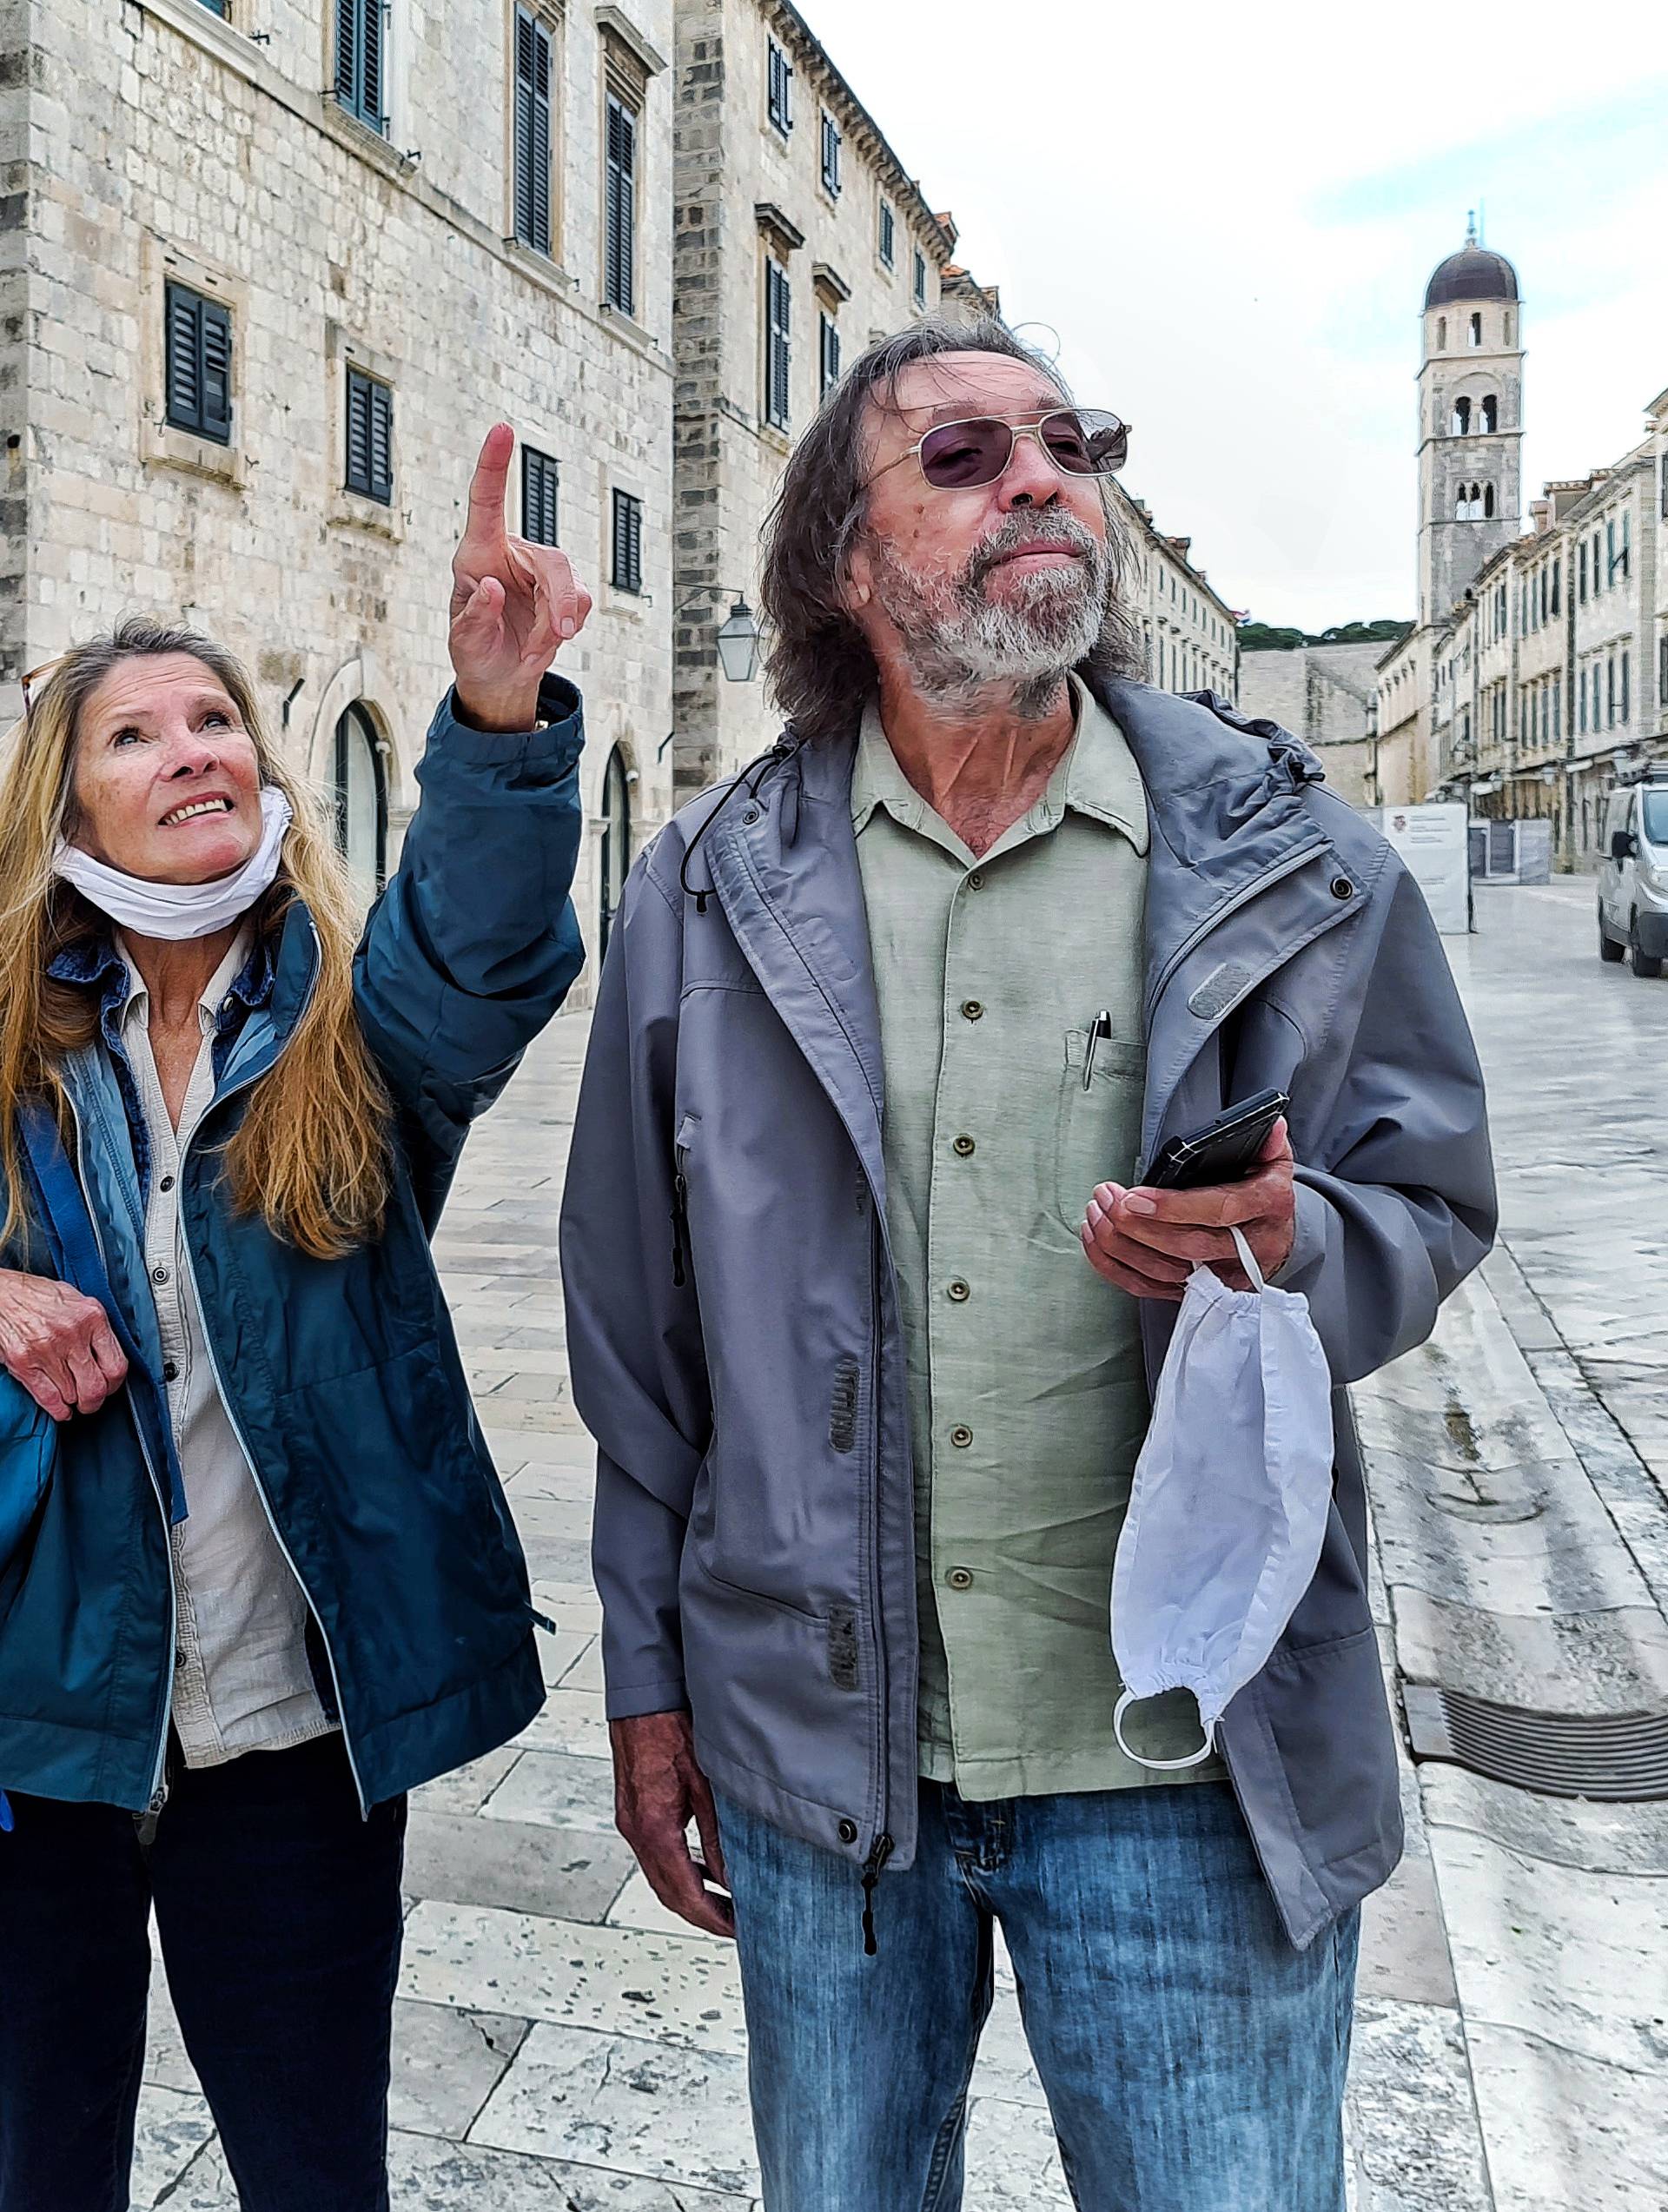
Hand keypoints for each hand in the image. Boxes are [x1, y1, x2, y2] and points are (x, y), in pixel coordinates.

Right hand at [0, 1268, 127, 1420]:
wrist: (1, 1294)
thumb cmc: (36, 1295)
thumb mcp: (76, 1300)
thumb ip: (95, 1326)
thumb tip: (108, 1352)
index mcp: (91, 1317)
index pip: (117, 1365)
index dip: (115, 1384)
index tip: (109, 1386)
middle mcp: (72, 1335)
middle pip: (96, 1386)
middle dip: (95, 1401)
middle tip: (92, 1401)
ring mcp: (47, 1350)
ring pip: (72, 1395)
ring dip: (73, 1401)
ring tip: (72, 1396)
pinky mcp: (24, 1363)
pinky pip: (49, 1398)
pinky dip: (58, 1410)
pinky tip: (61, 1410)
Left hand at [449, 423, 592, 732]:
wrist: (499, 677)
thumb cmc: (474, 653)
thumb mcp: (464, 641)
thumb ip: (475, 616)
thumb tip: (491, 588)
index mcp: (477, 554)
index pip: (486, 502)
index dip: (494, 465)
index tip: (502, 429)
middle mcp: (511, 555)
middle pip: (551, 560)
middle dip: (557, 601)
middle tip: (556, 637)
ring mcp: (541, 572)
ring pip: (570, 583)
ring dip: (557, 623)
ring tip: (535, 650)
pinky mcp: (564, 591)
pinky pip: (580, 603)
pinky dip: (566, 628)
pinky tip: (546, 642)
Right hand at [610, 1710, 734, 1938]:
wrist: (643, 1695)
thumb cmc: (673, 1727)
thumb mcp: (706, 1783)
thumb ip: (718, 1834)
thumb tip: (732, 1878)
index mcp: (654, 1827)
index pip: (683, 1892)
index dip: (711, 1917)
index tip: (736, 1930)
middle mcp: (636, 1830)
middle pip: (668, 1892)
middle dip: (702, 1915)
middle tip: (736, 1925)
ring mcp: (631, 1822)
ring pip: (660, 1877)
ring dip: (690, 1896)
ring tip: (725, 1904)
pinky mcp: (633, 1812)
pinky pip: (655, 1857)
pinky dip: (678, 1872)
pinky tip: (702, 1871)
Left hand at [1080, 1119, 1296, 1301]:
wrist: (1276, 1237)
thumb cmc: (1265, 1194)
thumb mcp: (1274, 1161)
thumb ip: (1268, 1143)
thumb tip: (1270, 1125)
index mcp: (1267, 1207)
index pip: (1220, 1210)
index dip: (1174, 1207)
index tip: (1136, 1196)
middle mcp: (1249, 1249)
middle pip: (1188, 1247)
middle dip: (1138, 1225)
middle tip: (1108, 1200)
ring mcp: (1224, 1275)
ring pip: (1166, 1272)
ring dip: (1122, 1245)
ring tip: (1098, 1214)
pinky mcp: (1200, 1292)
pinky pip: (1152, 1289)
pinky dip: (1117, 1269)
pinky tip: (1098, 1242)